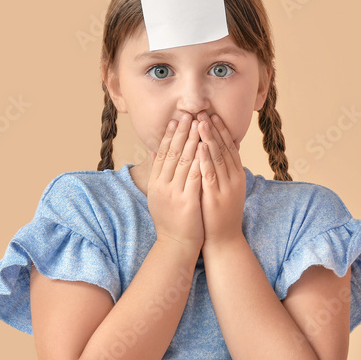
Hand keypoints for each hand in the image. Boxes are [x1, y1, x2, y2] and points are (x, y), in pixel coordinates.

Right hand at [147, 114, 203, 252]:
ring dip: (193, 141)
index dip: (169, 135)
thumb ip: (158, 173)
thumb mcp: (159, 194)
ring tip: (199, 125)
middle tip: (189, 114)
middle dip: (182, 132)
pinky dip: (201, 161)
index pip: (162, 153)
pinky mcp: (187, 202)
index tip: (176, 119)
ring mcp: (174, 194)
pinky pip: (195, 177)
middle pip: (172, 153)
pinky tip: (206, 148)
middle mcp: (162, 186)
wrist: (176, 244)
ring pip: (184, 161)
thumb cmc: (172, 218)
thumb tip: (154, 151)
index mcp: (155, 183)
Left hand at [196, 110, 246, 251]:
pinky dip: (205, 160)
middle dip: (214, 130)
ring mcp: (226, 188)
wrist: (224, 240)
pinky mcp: (216, 198)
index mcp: (237, 176)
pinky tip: (199, 148)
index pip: (230, 148)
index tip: (212, 115)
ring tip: (201, 123)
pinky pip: (210, 175)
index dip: (221, 131)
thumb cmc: (220, 214)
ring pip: (218, 159)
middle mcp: (234, 179)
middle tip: (204, 112)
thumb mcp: (223, 189)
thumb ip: (220, 171)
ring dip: (209, 140)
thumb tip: (214, 153)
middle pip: (225, 149)